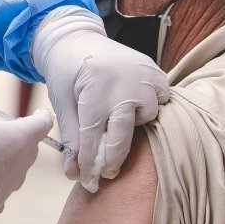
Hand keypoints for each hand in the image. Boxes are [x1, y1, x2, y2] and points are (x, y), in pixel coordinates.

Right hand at [0, 73, 52, 216]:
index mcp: (19, 139)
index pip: (42, 125)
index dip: (42, 116)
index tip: (40, 113)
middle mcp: (18, 166)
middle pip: (30, 149)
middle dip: (24, 138)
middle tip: (10, 129)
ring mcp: (6, 188)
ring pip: (17, 173)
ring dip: (10, 162)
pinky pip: (1, 197)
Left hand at [31, 10, 168, 191]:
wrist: (77, 40)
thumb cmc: (65, 74)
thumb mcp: (62, 105)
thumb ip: (71, 139)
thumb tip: (74, 174)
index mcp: (95, 91)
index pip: (95, 139)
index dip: (91, 165)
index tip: (88, 183)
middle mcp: (124, 84)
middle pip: (123, 136)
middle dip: (112, 160)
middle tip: (105, 174)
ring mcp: (143, 76)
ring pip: (146, 118)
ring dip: (131, 127)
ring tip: (116, 125)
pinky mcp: (155, 72)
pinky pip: (161, 101)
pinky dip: (150, 108)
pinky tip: (134, 109)